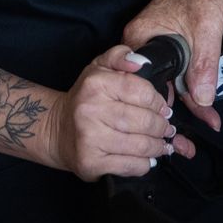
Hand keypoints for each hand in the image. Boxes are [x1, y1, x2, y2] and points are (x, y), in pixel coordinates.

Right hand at [38, 45, 188, 181]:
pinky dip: (144, 164)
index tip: (164, 108)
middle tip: (166, 129)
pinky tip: (148, 159)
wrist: (56, 129)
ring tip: (162, 144)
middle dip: (162, 127)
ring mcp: (89, 138)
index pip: (142, 91)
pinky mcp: (90, 163)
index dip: (158, 102)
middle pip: (144, 121)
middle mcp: (90, 111)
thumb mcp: (99, 68)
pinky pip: (129, 165)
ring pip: (140, 145)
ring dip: (157, 146)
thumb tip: (140, 62)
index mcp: (96, 84)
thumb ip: (121, 56)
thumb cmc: (85, 98)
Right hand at [123, 0, 222, 131]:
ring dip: (189, 99)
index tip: (179, 127)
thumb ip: (203, 64)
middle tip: (201, 129)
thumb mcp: (206, 29)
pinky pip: (177, 72)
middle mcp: (141, 45)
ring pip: (170, 81)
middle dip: (180, 108)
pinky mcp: (168, 47)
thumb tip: (201, 99)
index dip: (165, 104)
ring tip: (207, 122)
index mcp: (139, 39)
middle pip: (159, 84)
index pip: (147, 81)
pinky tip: (204, 104)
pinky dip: (191, 86)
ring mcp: (154, 46)